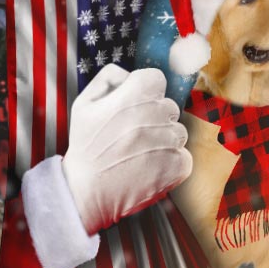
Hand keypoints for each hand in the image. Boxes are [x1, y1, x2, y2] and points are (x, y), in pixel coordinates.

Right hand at [62, 64, 191, 234]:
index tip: (135, 107)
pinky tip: (149, 168)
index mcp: (132, 95)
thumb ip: (109, 78)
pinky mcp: (177, 166)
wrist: (87, 192)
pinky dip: (171, 163)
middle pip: (169, 107)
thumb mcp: (84, 103)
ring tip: (140, 154)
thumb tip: (131, 76)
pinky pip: (184, 156)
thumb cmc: (86, 148)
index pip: (157, 78)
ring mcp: (167, 142)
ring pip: (179, 132)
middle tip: (133, 136)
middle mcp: (152, 116)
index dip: (146, 92)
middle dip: (155, 118)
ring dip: (164, 141)